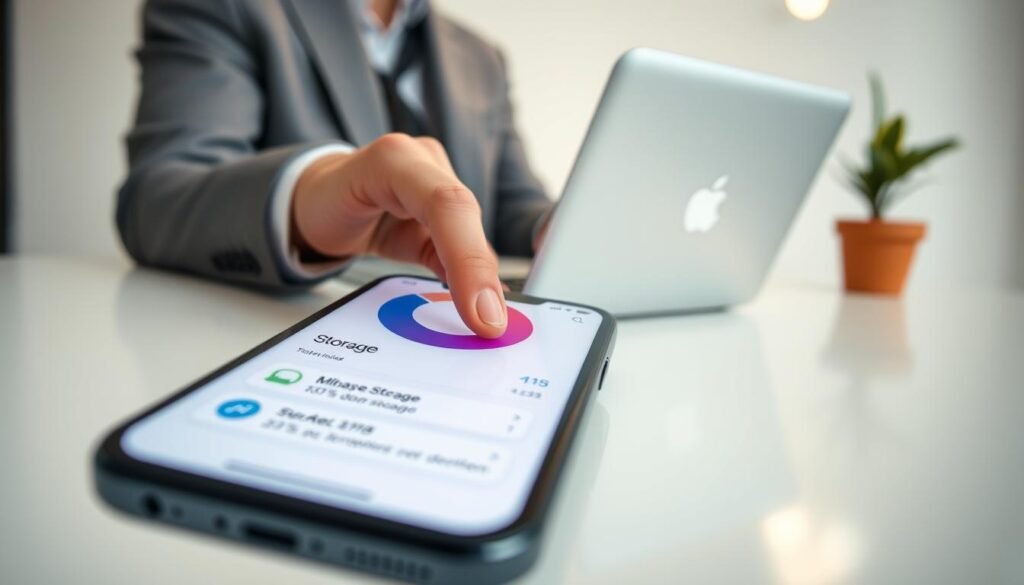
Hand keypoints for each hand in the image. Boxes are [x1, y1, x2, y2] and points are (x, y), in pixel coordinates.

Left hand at [291, 134, 507, 338]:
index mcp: (393, 159)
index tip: (482, 311)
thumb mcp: (335, 234)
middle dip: (482, 275)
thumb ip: (382, 269)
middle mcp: (424, 163)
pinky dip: (471, 276)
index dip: (469, 258)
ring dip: (480, 278)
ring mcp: (440, 182)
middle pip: (468, 219)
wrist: (322, 194)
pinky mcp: (446, 211)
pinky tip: (478, 303)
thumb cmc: (325, 205)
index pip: (446, 204)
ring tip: (486, 321)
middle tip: (491, 325)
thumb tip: (435, 310)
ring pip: (473, 234)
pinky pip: (467, 246)